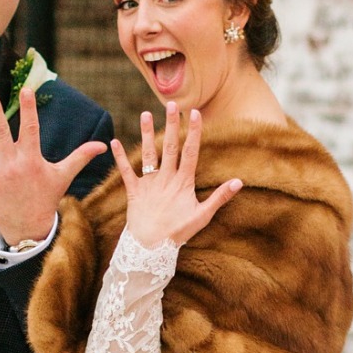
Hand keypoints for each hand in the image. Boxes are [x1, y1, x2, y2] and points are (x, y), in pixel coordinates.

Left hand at [0, 88, 107, 245]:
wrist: (28, 228)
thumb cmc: (46, 199)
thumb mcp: (63, 176)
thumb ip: (80, 157)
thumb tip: (103, 145)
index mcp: (32, 159)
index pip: (30, 129)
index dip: (29, 109)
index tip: (26, 90)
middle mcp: (12, 164)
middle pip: (1, 133)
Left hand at [112, 104, 241, 249]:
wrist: (152, 248)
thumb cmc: (179, 232)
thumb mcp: (203, 215)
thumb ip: (220, 197)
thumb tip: (239, 182)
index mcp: (183, 183)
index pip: (191, 152)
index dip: (193, 132)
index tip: (195, 113)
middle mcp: (166, 179)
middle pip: (169, 147)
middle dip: (171, 125)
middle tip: (172, 104)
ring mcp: (149, 184)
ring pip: (148, 154)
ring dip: (146, 134)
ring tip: (145, 114)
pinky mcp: (133, 191)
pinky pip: (126, 172)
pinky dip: (120, 158)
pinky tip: (114, 142)